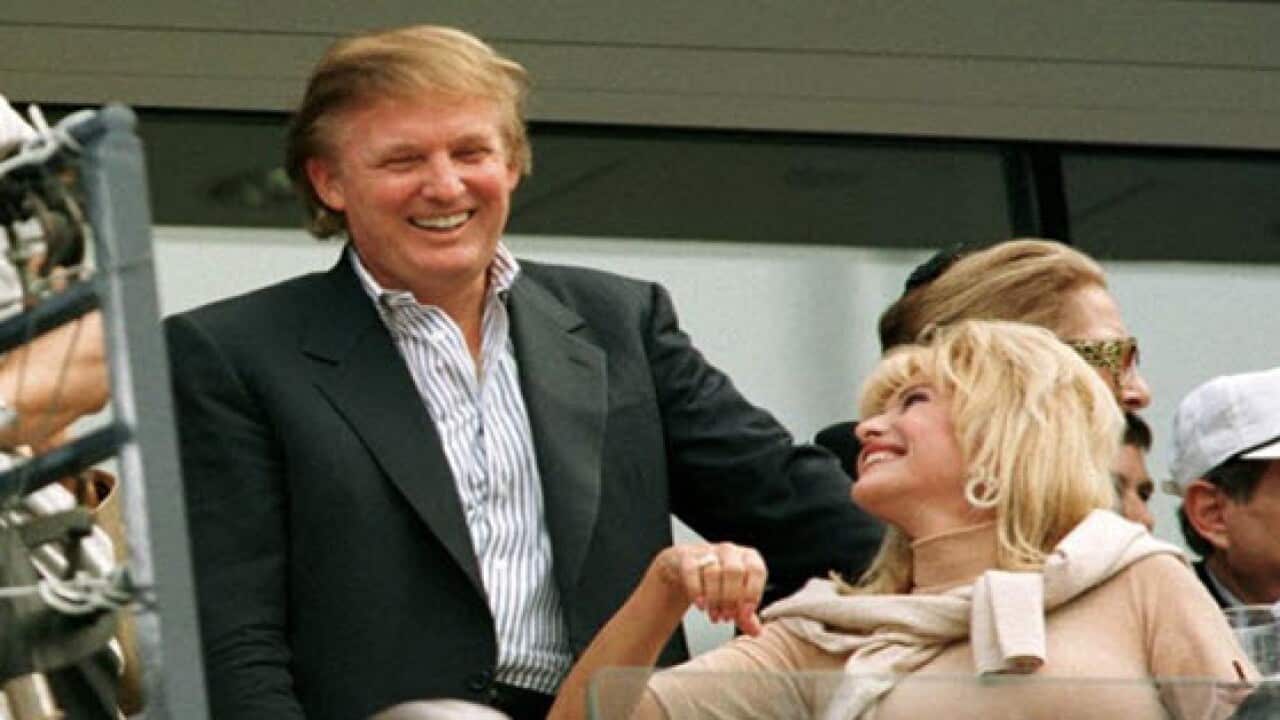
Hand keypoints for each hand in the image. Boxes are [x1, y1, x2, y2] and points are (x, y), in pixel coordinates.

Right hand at [651, 543, 766, 635]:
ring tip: (714, 614)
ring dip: (714, 599)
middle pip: (734, 571)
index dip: (752, 593)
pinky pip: (692, 571)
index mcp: (749, 558)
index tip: (745, 613)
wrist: (689, 569)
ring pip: (713, 572)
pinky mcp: (687, 556)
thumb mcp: (736, 598)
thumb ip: (746, 616)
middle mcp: (730, 551)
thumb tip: (756, 632)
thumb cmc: (719, 582)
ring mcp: (708, 551)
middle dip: (730, 598)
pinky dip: (696, 591)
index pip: (756, 570)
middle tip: (726, 616)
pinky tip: (700, 605)